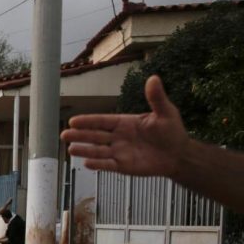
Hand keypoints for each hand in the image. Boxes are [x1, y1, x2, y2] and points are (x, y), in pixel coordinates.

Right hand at [61, 76, 188, 179]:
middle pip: (95, 136)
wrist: (178, 154)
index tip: (73, 120)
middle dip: (80, 135)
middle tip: (64, 134)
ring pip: (98, 151)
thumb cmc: (171, 131)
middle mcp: (118, 137)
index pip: (102, 121)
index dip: (88, 121)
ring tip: (71, 150)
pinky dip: (99, 165)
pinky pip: (108, 165)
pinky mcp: (123, 166)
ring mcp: (119, 152)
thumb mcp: (166, 112)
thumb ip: (156, 98)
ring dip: (85, 150)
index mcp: (124, 123)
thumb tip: (153, 78)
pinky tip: (87, 163)